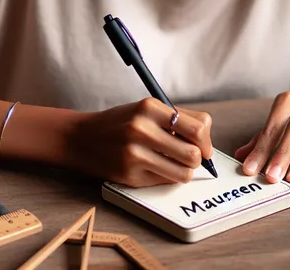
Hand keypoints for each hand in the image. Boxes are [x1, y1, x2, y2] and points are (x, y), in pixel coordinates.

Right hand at [71, 98, 212, 187]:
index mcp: (150, 107)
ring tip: (173, 163)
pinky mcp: (130, 174)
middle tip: (187, 157)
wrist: (81, 138)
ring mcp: (135, 154)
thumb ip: (179, 120)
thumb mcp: (147, 109)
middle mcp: (142, 129)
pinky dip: (166, 177)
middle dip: (196, 158)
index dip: (206, 141)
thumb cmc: (121, 123)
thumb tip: (207, 144)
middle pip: (194, 154)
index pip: (198, 127)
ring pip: (183, 173)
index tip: (203, 146)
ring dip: (184, 171)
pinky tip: (154, 167)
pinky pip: (165, 181)